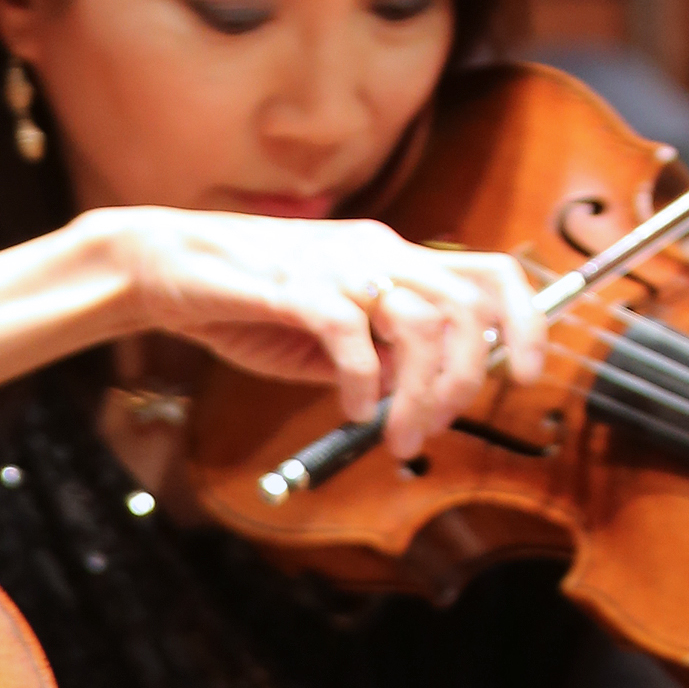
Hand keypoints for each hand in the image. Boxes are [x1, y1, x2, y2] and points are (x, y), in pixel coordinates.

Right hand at [94, 207, 544, 458]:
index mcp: (390, 256)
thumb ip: (377, 353)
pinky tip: (351, 409)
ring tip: (396, 436)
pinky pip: (351, 333)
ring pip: (420, 322)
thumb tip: (422, 389)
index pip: (489, 272)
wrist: (162, 269)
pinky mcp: (292, 285)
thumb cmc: (242, 302)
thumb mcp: (326, 336)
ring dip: (420, 393)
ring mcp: (336, 265)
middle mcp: (375, 251)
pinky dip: (362, 381)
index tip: (526, 374)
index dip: (527, 321)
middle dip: (468, 377)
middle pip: (466, 305)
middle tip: (438, 426)